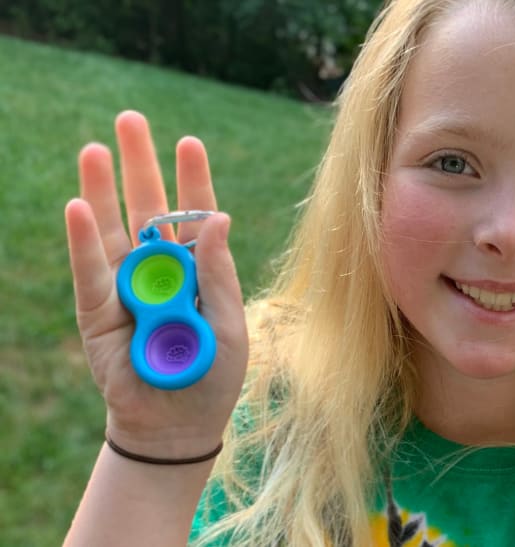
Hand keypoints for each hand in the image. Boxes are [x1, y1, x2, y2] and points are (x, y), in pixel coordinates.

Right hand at [65, 111, 247, 458]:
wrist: (177, 425)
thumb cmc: (210, 376)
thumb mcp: (227, 324)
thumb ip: (218, 273)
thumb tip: (220, 217)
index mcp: (198, 271)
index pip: (194, 217)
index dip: (191, 180)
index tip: (188, 142)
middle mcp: (159, 271)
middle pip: (146, 210)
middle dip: (139, 166)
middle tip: (129, 119)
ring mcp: (125, 289)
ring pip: (112, 231)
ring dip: (103, 189)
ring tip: (94, 148)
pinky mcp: (98, 314)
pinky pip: (90, 273)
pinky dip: (84, 241)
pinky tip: (79, 204)